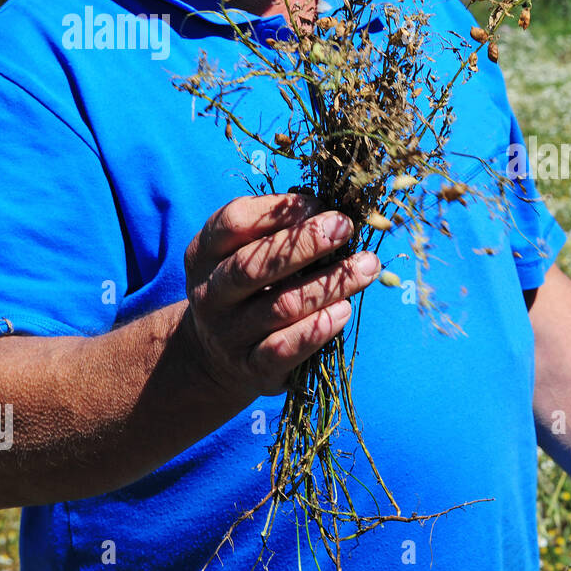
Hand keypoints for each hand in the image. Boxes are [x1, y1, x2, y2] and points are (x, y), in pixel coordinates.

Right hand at [180, 192, 380, 401]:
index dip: (278, 210)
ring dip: (328, 284)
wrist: (214, 357)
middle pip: (253, 265)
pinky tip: (344, 310)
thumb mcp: (246, 254)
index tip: (319, 203)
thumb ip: (279, 232)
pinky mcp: (251, 367)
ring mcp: (227, 334)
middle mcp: (210, 294)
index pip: (234, 222)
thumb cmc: (248, 289)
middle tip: (345, 226)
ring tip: (367, 266)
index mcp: (204, 254)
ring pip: (280, 306)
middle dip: (305, 244)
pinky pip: (284, 348)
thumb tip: (336, 211)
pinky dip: (317, 329)